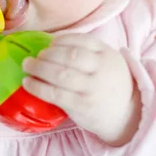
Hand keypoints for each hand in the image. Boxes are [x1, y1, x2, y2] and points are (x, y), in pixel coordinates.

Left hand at [22, 33, 140, 145]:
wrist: (127, 115)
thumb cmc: (111, 84)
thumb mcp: (108, 61)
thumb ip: (88, 51)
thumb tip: (53, 42)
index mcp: (106, 54)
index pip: (81, 40)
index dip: (61, 40)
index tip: (50, 44)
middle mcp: (100, 69)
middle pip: (68, 56)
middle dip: (47, 54)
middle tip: (34, 57)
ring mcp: (91, 88)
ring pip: (60, 74)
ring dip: (38, 68)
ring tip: (27, 66)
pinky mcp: (81, 106)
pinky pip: (55, 94)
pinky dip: (38, 87)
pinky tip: (28, 83)